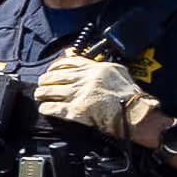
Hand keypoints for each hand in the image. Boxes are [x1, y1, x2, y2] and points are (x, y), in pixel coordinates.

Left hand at [34, 57, 159, 148]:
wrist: (136, 113)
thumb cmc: (131, 96)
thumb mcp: (119, 72)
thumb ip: (102, 66)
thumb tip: (86, 63)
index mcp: (95, 68)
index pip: (68, 62)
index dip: (55, 66)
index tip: (51, 70)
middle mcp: (85, 79)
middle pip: (55, 76)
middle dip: (45, 80)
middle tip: (42, 84)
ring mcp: (79, 95)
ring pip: (51, 91)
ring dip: (41, 93)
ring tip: (39, 95)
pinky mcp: (77, 111)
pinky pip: (54, 108)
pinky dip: (46, 108)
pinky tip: (44, 108)